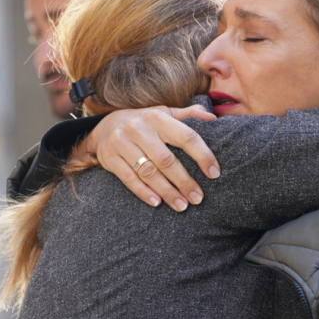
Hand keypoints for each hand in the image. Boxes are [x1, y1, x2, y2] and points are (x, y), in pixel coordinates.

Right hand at [81, 105, 219, 210]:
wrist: (104, 126)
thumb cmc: (144, 122)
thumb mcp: (164, 113)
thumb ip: (188, 114)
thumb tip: (213, 117)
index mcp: (158, 118)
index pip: (186, 136)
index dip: (202, 155)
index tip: (214, 173)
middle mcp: (139, 129)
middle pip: (166, 160)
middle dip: (184, 181)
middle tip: (198, 198)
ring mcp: (122, 143)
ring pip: (148, 172)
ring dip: (167, 191)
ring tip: (182, 205)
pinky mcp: (110, 158)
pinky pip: (129, 179)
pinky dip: (144, 192)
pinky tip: (158, 202)